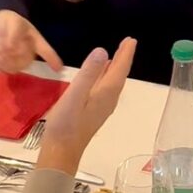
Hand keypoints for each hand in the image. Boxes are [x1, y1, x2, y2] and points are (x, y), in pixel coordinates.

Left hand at [0, 9, 62, 73]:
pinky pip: (2, 70)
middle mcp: (28, 53)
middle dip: (11, 57)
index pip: (47, 51)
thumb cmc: (9, 21)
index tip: (59, 69)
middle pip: (25, 62)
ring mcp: (17, 60)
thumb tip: (10, 48)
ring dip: (1, 61)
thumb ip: (14, 33)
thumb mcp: (13, 21)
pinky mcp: (5, 64)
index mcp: (35, 41)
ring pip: (13, 68)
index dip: (53, 60)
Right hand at [38, 38, 135, 174]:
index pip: (120, 69)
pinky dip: (107, 77)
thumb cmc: (66, 123)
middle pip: (119, 74)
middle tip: (128, 43)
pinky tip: (102, 76)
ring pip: (113, 82)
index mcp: (106, 93)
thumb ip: (88, 73)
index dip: (126, 54)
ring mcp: (102, 107)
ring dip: (117, 67)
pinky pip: (106, 88)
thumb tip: (102, 51)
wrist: (61, 152)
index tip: (131, 40)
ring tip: (117, 55)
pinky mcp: (95, 111)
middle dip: (123, 58)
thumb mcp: (74, 95)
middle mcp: (109, 99)